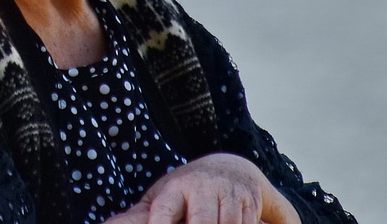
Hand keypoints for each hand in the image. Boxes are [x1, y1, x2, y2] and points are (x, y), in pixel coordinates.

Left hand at [104, 153, 301, 223]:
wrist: (231, 168)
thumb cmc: (186, 191)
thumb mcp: (161, 198)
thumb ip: (137, 217)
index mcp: (175, 189)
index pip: (166, 209)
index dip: (161, 221)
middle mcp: (202, 189)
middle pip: (202, 221)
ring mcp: (228, 195)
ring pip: (227, 223)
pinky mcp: (250, 203)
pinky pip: (247, 223)